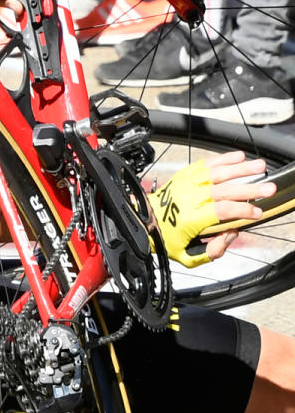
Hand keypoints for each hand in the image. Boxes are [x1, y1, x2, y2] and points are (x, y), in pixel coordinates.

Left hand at [147, 151, 273, 267]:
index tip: (256, 213)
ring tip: (260, 166)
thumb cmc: (166, 238)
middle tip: (268, 189)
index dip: (241, 211)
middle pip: (223, 191)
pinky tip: (239, 157)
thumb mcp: (185, 255)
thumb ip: (210, 252)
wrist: (143, 220)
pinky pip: (205, 165)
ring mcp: (186, 185)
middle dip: (249, 189)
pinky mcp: (183, 176)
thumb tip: (229, 238)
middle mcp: (189, 199)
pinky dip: (223, 159)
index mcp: (190, 219)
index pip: (221, 211)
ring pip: (216, 174)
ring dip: (240, 169)